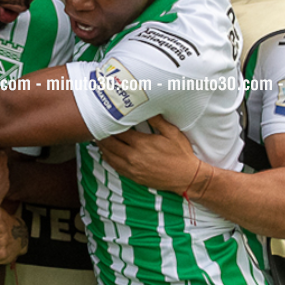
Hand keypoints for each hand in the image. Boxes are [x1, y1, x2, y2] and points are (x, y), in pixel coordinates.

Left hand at [98, 115, 216, 194]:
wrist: (186, 177)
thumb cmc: (181, 154)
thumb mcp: (172, 133)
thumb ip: (158, 120)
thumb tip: (148, 108)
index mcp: (141, 143)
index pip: (119, 131)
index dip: (112, 124)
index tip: (108, 118)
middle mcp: (133, 156)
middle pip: (110, 144)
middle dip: (103, 135)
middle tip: (98, 126)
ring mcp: (132, 168)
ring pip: (109, 156)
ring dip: (103, 147)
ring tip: (98, 138)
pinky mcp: (133, 176)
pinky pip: (115, 167)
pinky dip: (108, 158)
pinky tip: (106, 153)